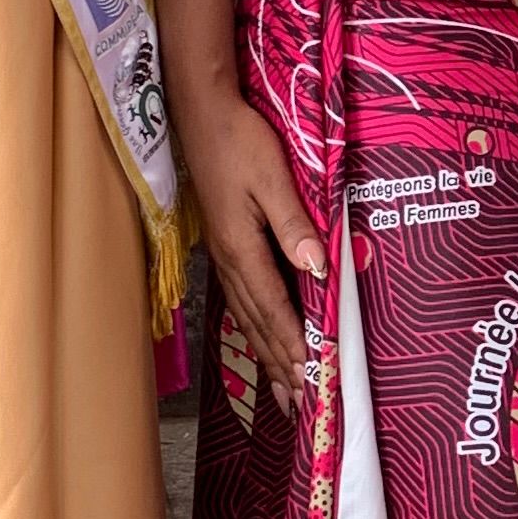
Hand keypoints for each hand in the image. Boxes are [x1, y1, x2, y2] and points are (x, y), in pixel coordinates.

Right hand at [185, 86, 325, 392]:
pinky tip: (263, 343)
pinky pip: (243, 301)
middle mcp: (230, 260)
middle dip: (282, 367)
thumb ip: (294, 224)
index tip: (313, 379)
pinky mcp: (225, 245)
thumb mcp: (272, 179)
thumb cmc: (239, 140)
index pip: (274, 309)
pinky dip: (256, 331)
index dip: (294, 346)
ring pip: (249, 319)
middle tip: (303, 405)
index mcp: (242, 248)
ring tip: (284, 392)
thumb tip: (316, 269)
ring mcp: (224, 255)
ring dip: (268, 357)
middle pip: (259, 325)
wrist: (201, 113)